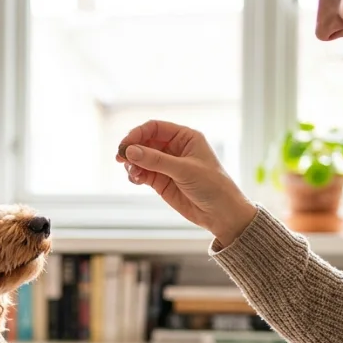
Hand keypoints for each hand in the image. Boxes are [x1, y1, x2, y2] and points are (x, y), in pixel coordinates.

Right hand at [117, 120, 257, 246]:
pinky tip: (136, 180)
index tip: (126, 145)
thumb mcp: (185, 170)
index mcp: (186, 137)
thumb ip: (156, 161)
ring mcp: (167, 166)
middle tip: (121, 158)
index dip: (138, 133)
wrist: (222, 214)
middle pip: (145, 142)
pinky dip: (135, 175)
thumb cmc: (213, 186)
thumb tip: (130, 151)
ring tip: (133, 174)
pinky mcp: (162, 182)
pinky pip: (142, 173)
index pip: (155, 128)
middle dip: (132, 149)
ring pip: (141, 158)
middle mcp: (175, 149)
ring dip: (132, 164)